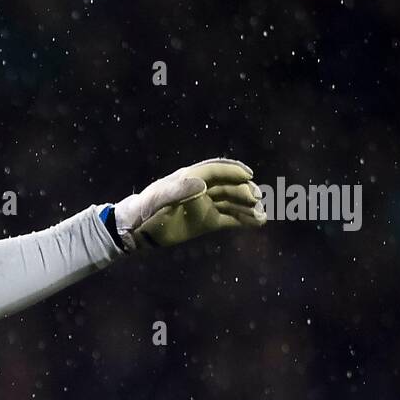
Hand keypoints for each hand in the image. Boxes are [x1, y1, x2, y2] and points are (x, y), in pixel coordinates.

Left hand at [112, 158, 265, 249]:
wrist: (137, 229)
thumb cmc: (145, 211)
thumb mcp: (159, 200)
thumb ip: (179, 191)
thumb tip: (202, 184)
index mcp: (190, 178)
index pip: (216, 170)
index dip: (233, 171)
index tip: (249, 176)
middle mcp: (202, 189)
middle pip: (228, 186)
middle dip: (244, 191)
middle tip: (257, 200)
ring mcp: (206, 205)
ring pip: (232, 203)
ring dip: (248, 207)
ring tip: (263, 215)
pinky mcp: (207, 221)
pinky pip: (229, 218)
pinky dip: (243, 220)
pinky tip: (256, 223)